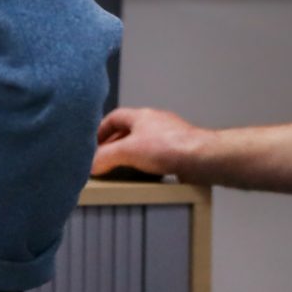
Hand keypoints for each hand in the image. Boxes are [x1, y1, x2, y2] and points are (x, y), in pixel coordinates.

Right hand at [93, 107, 210, 179]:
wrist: (200, 158)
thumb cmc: (168, 147)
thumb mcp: (128, 151)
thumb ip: (105, 156)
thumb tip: (91, 164)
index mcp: (141, 115)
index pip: (114, 117)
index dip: (101, 130)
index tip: (93, 144)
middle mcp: (155, 122)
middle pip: (129, 131)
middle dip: (115, 145)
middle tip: (104, 160)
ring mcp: (169, 136)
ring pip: (144, 144)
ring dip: (132, 156)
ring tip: (122, 170)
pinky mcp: (179, 151)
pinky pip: (158, 156)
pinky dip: (148, 165)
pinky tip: (145, 176)